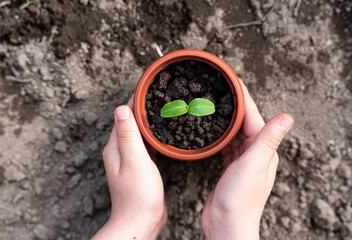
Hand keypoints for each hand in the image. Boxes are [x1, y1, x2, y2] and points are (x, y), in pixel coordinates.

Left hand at [92, 97, 166, 239]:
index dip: (135, 99)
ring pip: (137, 132)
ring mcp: (129, 159)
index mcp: (115, 146)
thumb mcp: (135, 161)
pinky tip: (161, 133)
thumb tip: (121, 108)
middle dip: (142, 106)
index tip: (148, 85)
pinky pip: (144, 145)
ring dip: (147, 120)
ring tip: (162, 107)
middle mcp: (119, 150)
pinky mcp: (139, 167)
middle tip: (160, 93)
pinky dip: (151, 135)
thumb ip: (129, 135)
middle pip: (130, 121)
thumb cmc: (138, 195)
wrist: (140, 221)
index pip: (124, 114)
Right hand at [202, 81, 293, 239]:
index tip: (233, 80)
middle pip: (244, 122)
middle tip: (222, 86)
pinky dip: (222, 136)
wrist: (226, 224)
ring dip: (227, 118)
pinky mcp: (231, 168)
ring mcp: (243, 161)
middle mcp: (256, 154)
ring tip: (217, 103)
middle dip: (234, 104)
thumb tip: (287, 116)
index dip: (244, 97)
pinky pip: (227, 146)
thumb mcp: (254, 165)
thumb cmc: (240, 199)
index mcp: (264, 150)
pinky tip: (214, 130)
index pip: (254, 116)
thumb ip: (268, 140)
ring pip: (235, 133)